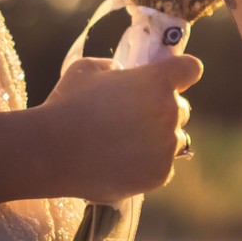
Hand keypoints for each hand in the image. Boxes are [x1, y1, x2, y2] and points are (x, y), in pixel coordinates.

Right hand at [39, 53, 201, 201]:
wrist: (51, 152)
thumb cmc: (67, 105)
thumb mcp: (87, 70)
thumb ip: (113, 67)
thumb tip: (121, 73)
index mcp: (158, 80)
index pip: (190, 69)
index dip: (180, 74)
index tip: (169, 80)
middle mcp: (169, 111)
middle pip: (181, 109)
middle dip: (161, 112)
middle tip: (130, 120)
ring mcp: (166, 145)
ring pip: (173, 140)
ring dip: (156, 140)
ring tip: (122, 145)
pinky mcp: (159, 174)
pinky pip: (162, 166)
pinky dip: (147, 165)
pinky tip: (121, 163)